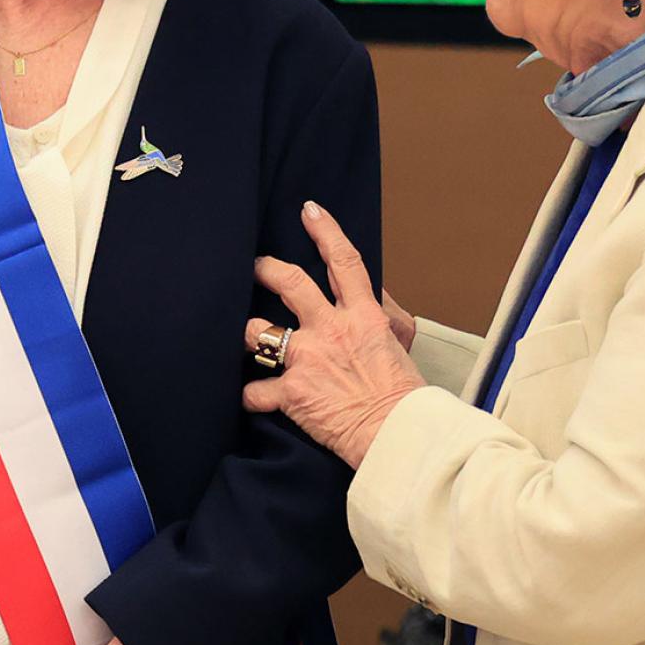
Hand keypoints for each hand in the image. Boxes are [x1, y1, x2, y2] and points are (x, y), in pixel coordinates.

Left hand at [243, 202, 425, 469]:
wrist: (397, 435)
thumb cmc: (402, 393)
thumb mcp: (401, 342)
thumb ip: (382, 310)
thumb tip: (369, 289)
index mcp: (362, 315)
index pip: (344, 261)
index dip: (325, 231)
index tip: (309, 210)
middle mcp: (330, 330)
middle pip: (289, 282)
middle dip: (265, 268)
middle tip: (253, 265)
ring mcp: (307, 359)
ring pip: (258, 331)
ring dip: (246, 333)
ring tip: (242, 336)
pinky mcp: (290, 392)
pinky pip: (255, 390)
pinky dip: (250, 395)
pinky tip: (249, 396)